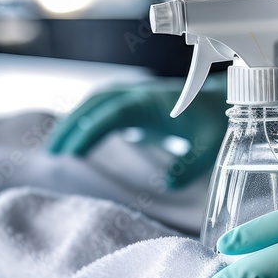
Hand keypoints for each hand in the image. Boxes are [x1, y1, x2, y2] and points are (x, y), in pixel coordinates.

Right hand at [47, 76, 227, 188]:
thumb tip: (167, 184)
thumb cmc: (216, 122)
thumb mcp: (210, 146)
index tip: (72, 153)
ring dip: (73, 122)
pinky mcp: (133, 102)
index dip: (90, 132)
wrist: (224, 100)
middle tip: (53, 153)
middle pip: (94, 105)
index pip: (111, 114)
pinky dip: (85, 120)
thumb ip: (191, 166)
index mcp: (151, 102)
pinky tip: (76, 140)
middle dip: (70, 126)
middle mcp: (137, 93)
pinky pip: (102, 107)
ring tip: (56, 149)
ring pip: (94, 103)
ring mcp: (133, 95)